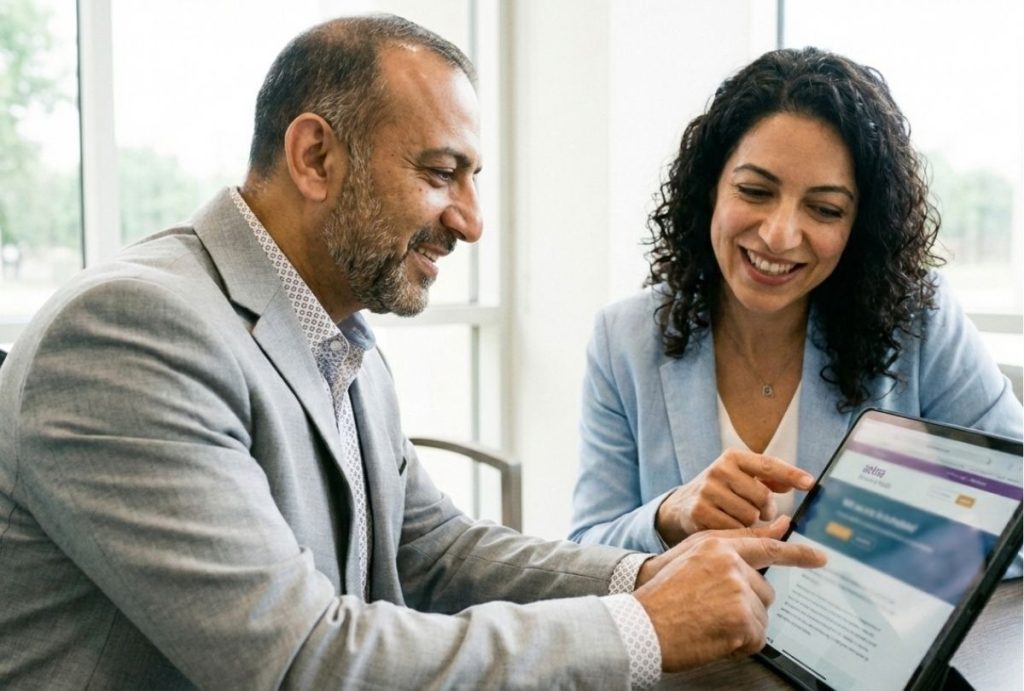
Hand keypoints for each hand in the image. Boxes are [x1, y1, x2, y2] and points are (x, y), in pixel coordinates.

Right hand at [634, 517, 825, 671]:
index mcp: (717, 544)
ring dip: (741, 626)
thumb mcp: (688, 557)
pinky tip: (714, 638)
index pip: (766, 545)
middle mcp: (730, 563)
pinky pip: (756, 637)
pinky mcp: (740, 618)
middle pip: (763, 589)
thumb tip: (770, 531)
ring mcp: (737, 589)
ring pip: (761, 614)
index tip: (818, 557)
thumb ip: (726, 544)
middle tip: (713, 613)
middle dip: (746, 606)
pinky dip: (739, 644)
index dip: (796, 553)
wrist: (641, 624)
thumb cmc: (660, 595)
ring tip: (709, 624)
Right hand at [655, 449, 813, 544]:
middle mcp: (718, 470)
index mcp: (732, 458)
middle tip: (760, 513)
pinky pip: (734, 530)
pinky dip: (736, 533)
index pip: (767, 464)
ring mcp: (707, 491)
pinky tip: (726, 527)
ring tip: (738, 519)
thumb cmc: (721, 492)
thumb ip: (766, 479)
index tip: (809, 483)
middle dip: (767, 510)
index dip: (790, 474)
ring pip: (750, 517)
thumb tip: (792, 484)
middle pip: (763, 497)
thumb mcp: (740, 478)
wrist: (681, 506)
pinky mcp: (699, 512)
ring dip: (750, 524)